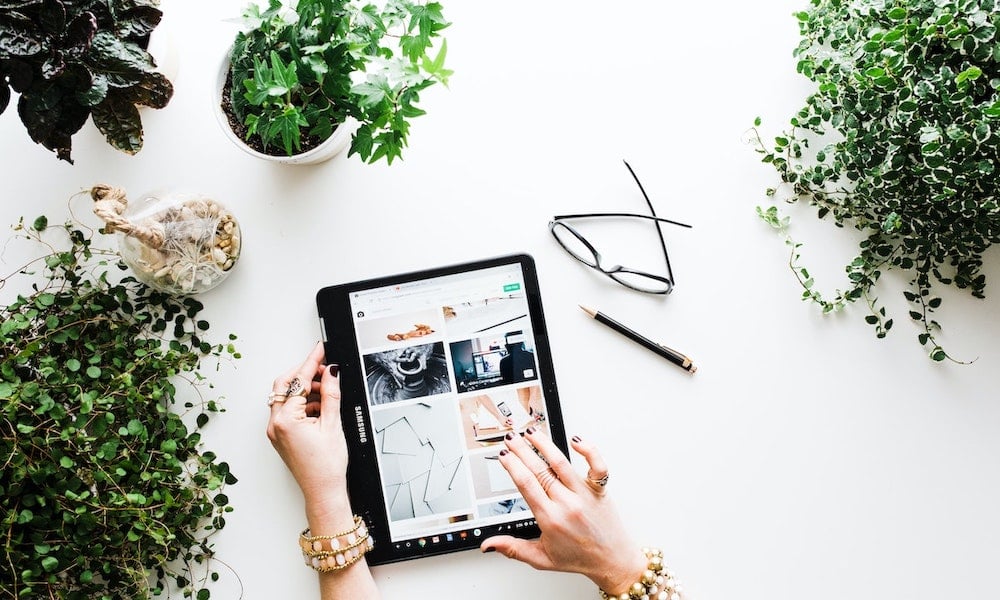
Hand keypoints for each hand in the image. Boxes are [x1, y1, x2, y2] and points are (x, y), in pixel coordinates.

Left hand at [265, 342, 349, 520]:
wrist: (323, 492)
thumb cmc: (326, 467)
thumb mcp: (332, 425)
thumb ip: (330, 394)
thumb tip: (331, 373)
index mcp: (286, 420)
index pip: (298, 381)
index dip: (312, 362)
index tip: (320, 350)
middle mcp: (275, 424)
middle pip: (284, 385)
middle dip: (303, 374)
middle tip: (324, 368)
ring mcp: (275, 430)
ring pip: (285, 397)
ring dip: (304, 390)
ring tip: (326, 392)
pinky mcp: (280, 435)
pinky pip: (287, 410)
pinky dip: (302, 404)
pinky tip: (320, 407)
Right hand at [480, 430, 646, 595]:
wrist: (612, 561)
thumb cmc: (579, 558)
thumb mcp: (541, 559)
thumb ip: (513, 549)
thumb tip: (489, 545)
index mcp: (550, 519)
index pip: (526, 485)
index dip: (512, 466)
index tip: (504, 456)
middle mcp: (567, 503)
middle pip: (539, 470)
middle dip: (522, 450)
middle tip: (511, 438)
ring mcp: (584, 494)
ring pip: (562, 463)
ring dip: (545, 445)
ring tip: (532, 432)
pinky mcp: (599, 490)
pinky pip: (597, 466)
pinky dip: (589, 451)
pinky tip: (576, 440)